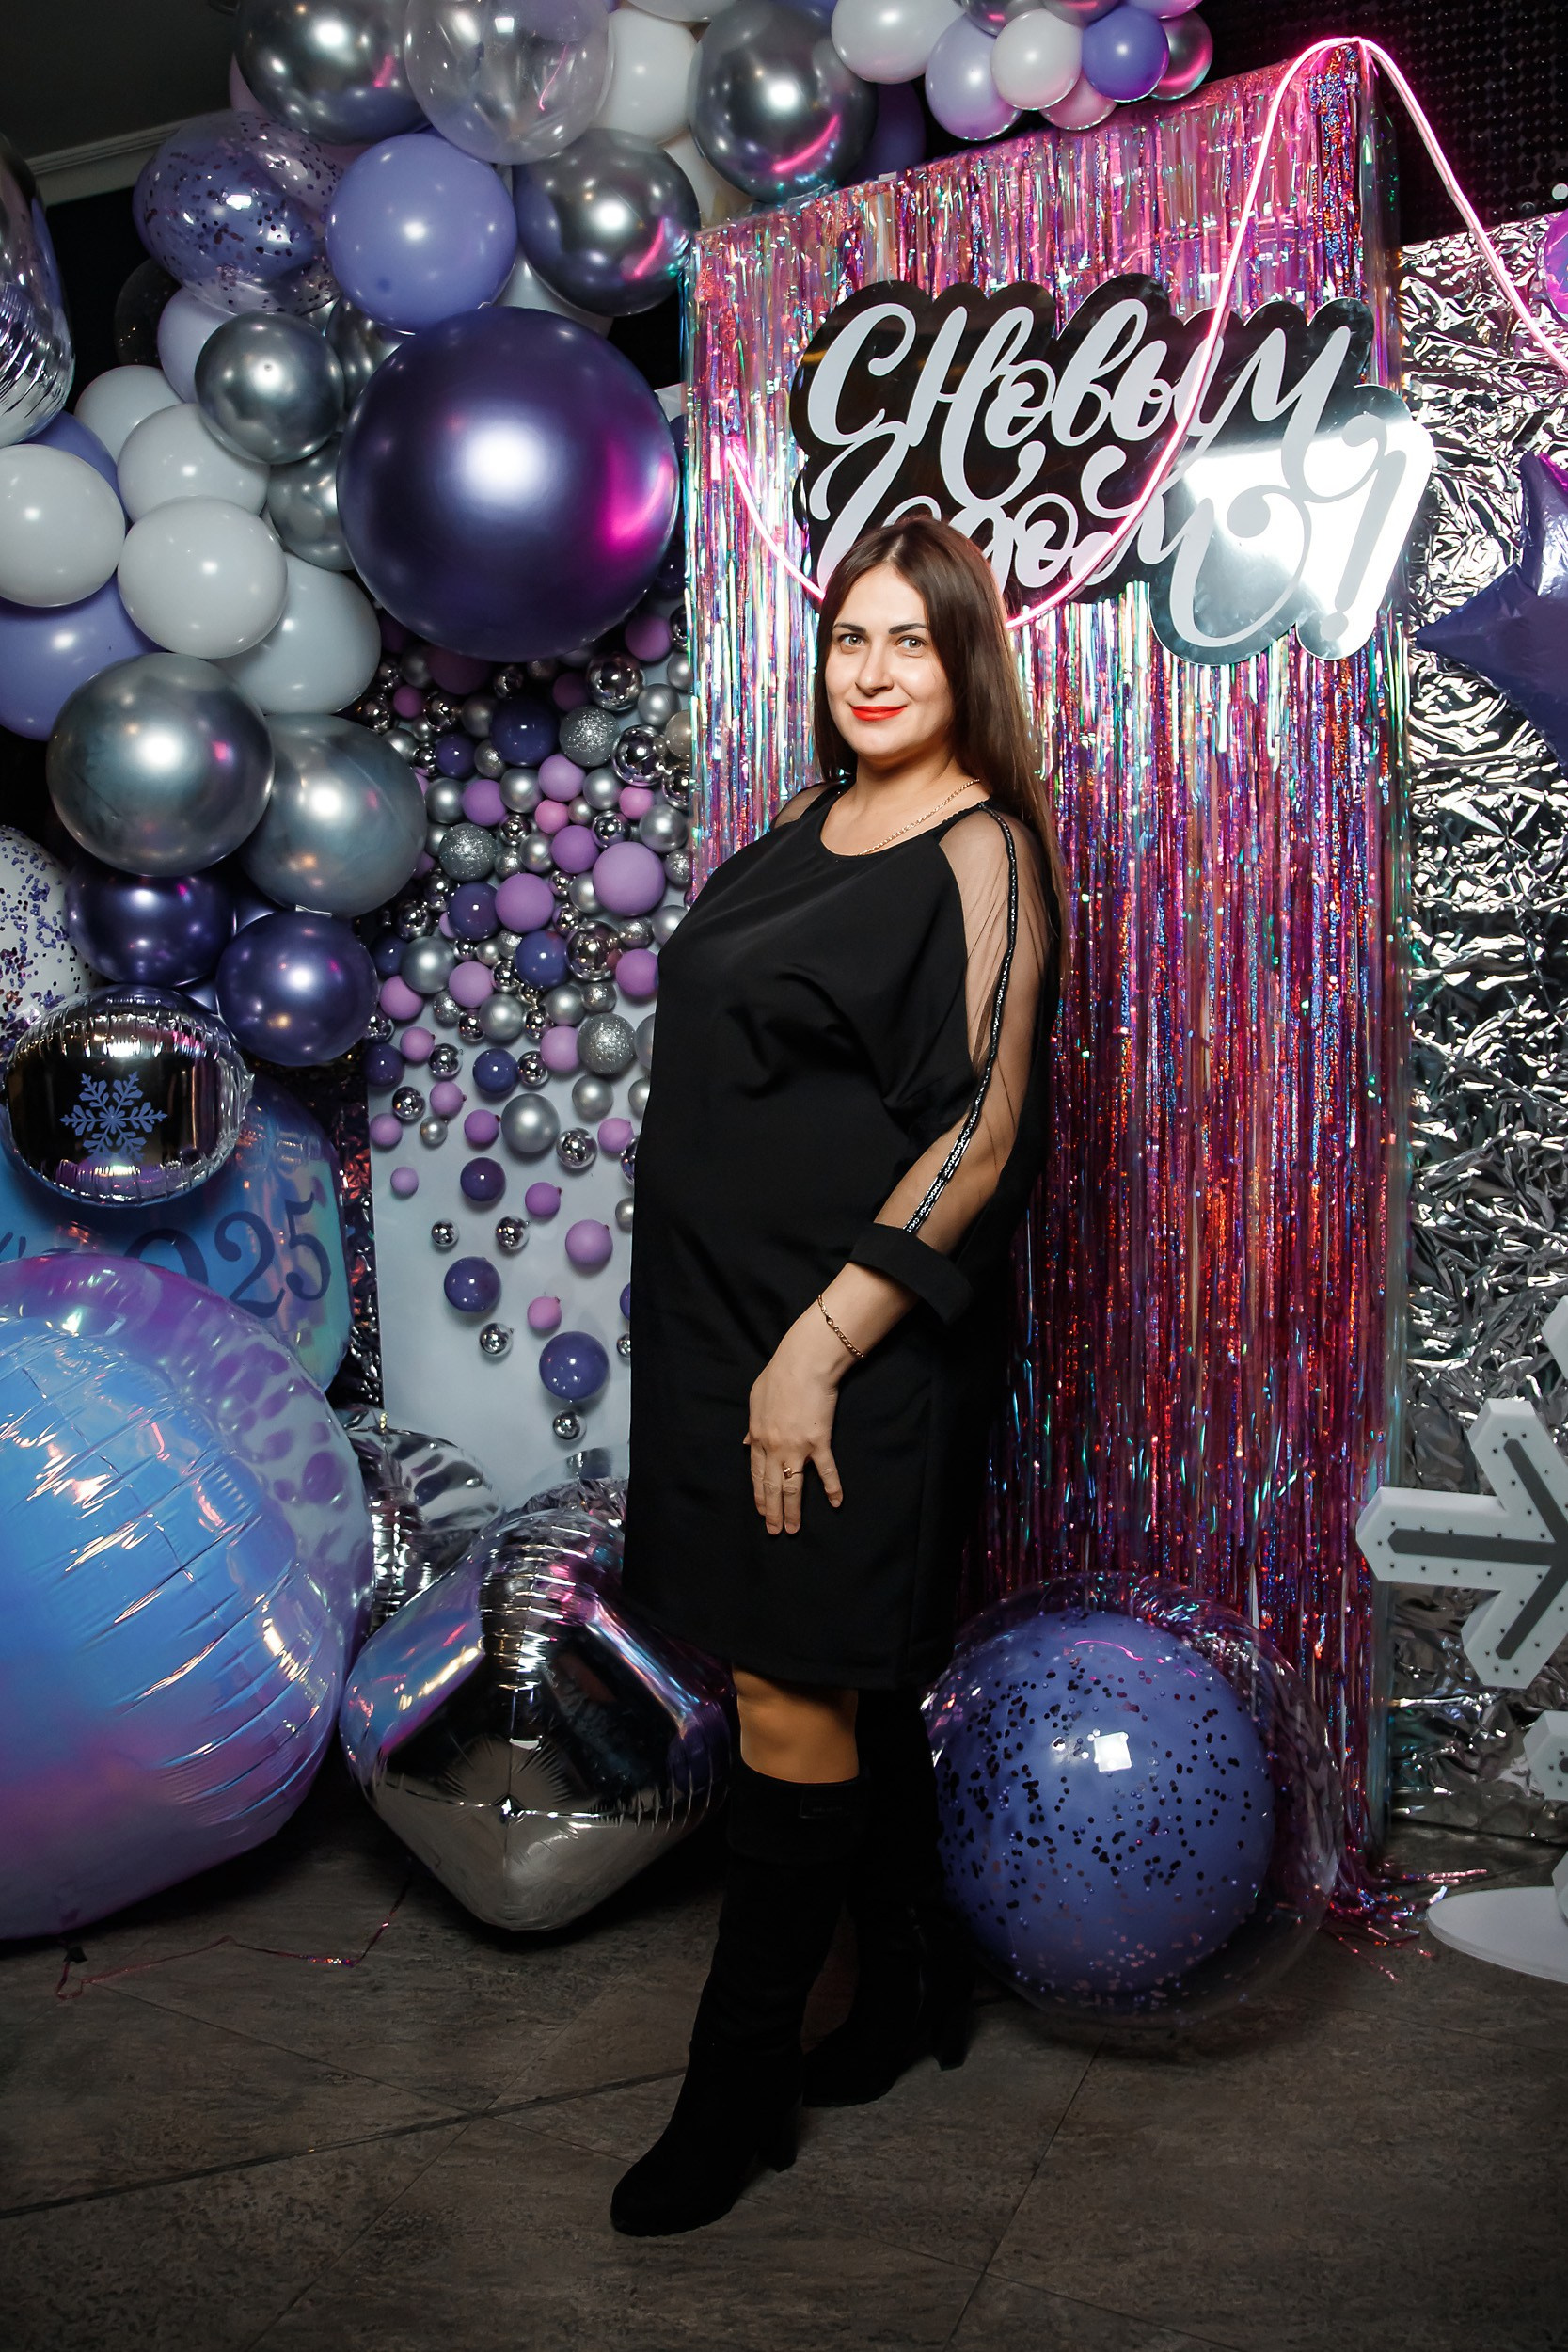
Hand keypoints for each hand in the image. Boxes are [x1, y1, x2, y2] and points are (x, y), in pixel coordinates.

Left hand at [744, 1309, 846, 1534]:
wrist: (804, 1364)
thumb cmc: (778, 1375)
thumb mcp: (756, 1399)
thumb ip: (752, 1424)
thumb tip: (746, 1441)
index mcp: (758, 1436)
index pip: (756, 1473)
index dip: (759, 1494)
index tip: (762, 1511)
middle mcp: (775, 1447)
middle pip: (771, 1485)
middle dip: (773, 1511)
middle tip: (774, 1530)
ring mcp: (797, 1447)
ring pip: (793, 1485)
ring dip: (793, 1509)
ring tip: (793, 1529)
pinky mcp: (819, 1441)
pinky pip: (826, 1470)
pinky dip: (832, 1487)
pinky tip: (836, 1503)